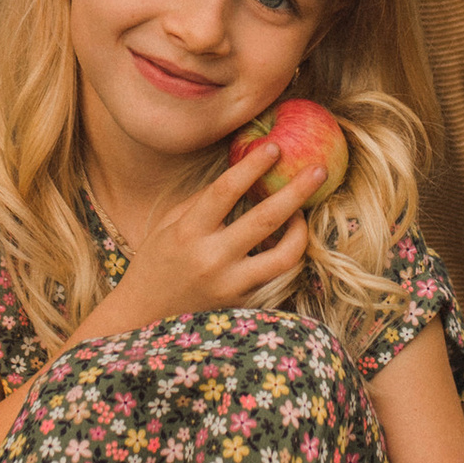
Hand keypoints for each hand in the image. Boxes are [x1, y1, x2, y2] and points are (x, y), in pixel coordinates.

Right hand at [97, 146, 314, 332]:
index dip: (253, 165)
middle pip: (266, 219)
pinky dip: (286, 253)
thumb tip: (241, 176)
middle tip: (320, 170)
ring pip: (284, 255)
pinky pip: (276, 274)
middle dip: (297, 191)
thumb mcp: (167, 224)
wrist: (143, 315)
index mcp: (188, 231)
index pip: (226, 190)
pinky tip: (286, 239)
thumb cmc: (155, 262)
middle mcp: (211, 258)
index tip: (274, 146)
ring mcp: (230, 283)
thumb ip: (201, 201)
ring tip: (302, 214)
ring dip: (301, 230)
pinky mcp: (242, 302)